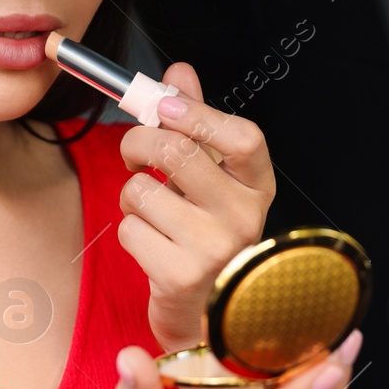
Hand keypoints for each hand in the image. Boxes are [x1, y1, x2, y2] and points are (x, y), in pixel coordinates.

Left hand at [118, 62, 275, 352]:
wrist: (204, 316)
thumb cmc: (205, 238)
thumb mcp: (209, 180)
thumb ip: (196, 125)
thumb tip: (179, 72)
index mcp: (258, 188)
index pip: (244, 138)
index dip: (200, 113)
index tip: (165, 104)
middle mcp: (245, 218)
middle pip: (179, 152)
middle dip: (140, 142)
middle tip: (134, 152)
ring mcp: (216, 249)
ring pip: (143, 190)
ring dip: (133, 198)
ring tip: (154, 215)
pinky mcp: (181, 276)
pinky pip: (130, 228)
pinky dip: (130, 231)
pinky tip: (151, 246)